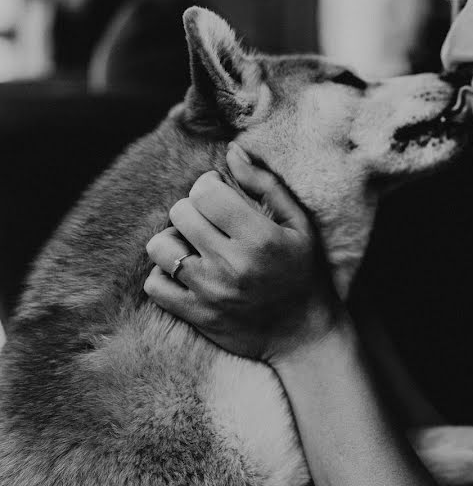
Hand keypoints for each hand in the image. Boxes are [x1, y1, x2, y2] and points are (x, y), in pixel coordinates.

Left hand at [144, 143, 340, 362]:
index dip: (209, 187)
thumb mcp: (299, 225)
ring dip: (174, 241)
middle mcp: (232, 264)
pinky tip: (187, 273)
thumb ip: (266, 185)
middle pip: (180, 213)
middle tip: (212, 223)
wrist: (304, 335)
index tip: (223, 198)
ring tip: (195, 247)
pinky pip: (155, 284)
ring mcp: (210, 292)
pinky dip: (164, 275)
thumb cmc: (305, 273)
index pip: (204, 191)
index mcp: (259, 237)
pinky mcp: (196, 316)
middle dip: (193, 211)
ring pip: (159, 247)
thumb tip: (232, 150)